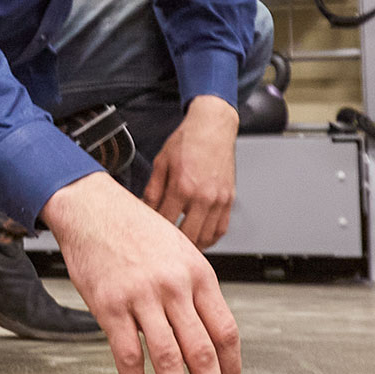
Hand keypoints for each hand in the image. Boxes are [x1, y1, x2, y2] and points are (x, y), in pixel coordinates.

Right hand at [43, 173, 239, 373]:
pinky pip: (128, 355)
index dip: (232, 367)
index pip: (225, 330)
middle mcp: (175, 286)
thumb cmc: (135, 228)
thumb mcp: (179, 250)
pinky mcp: (110, 306)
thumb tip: (207, 332)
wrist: (92, 206)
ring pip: (168, 359)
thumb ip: (194, 289)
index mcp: (198, 273)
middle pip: (202, 351)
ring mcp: (142, 297)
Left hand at [143, 95, 237, 248]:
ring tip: (180, 245)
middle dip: (174, 245)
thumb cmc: (188, 141)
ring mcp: (219, 200)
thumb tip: (145, 210)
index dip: (155, 231)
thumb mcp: (161, 162)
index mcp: (182, 186)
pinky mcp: (229, 200)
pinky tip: (199, 237)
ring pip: (206, 238)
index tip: (149, 233)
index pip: (166, 222)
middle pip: (187, 236)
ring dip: (192, 245)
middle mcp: (203, 196)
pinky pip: (221, 229)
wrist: (213, 127)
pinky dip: (210, 238)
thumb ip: (152, 190)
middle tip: (163, 246)